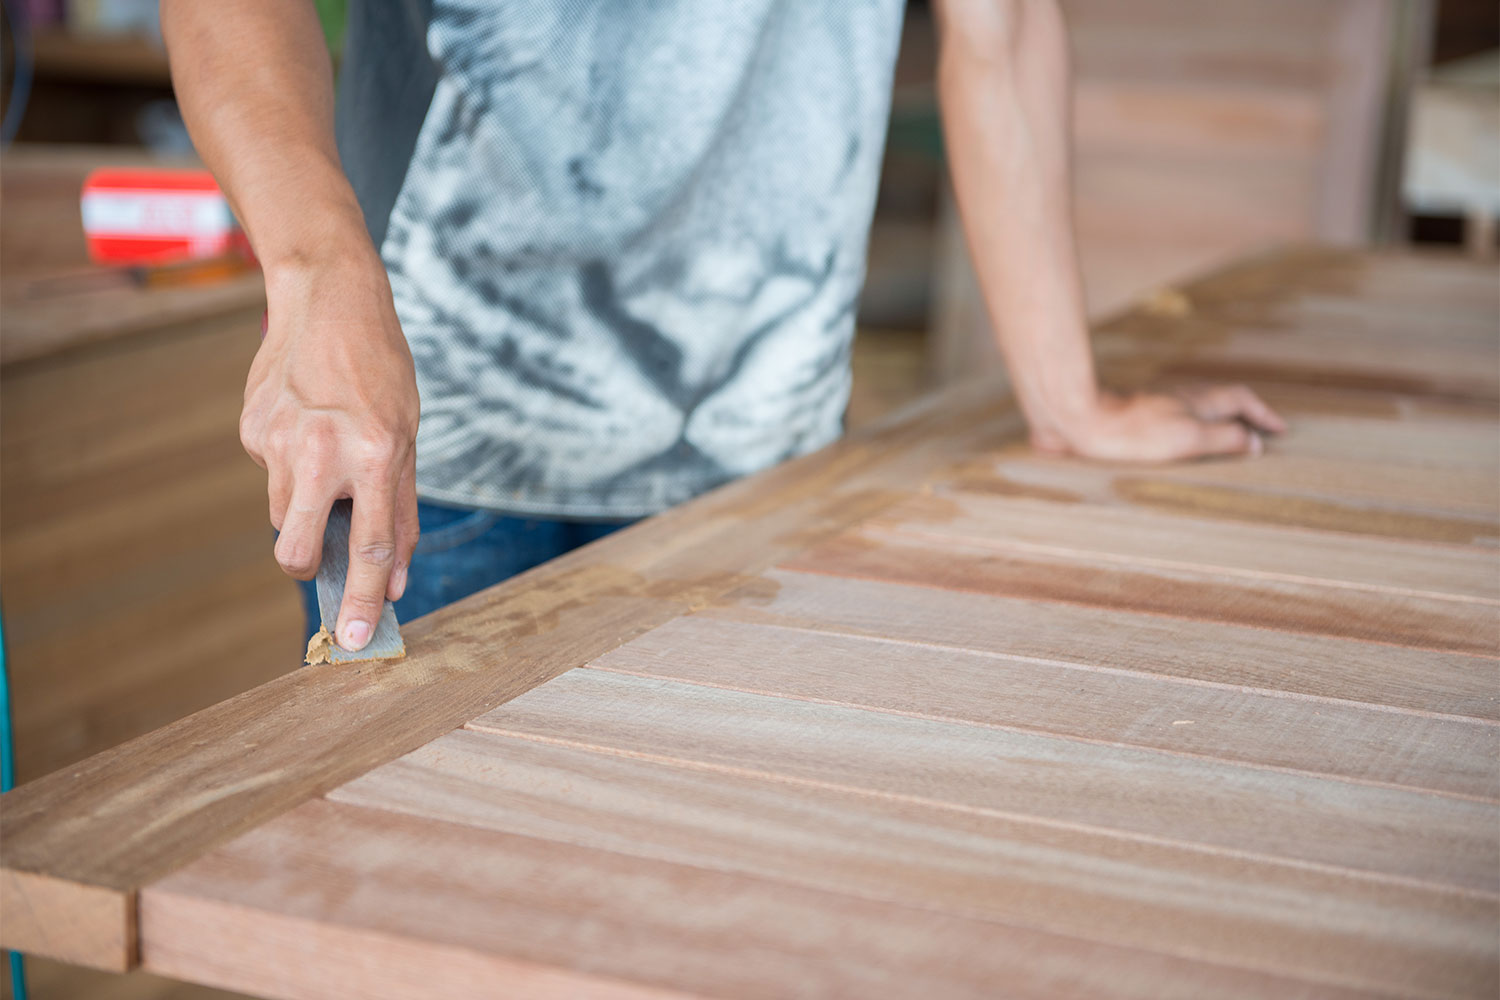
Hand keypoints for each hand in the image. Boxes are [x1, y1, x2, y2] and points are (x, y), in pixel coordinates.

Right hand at [240, 249, 420, 650]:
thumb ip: (400, 511)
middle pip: (297, 551)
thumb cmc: (380, 371)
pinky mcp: (250, 428)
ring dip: (303, 509)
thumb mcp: (410, 436)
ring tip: (324, 459)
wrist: (330, 298)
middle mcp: (323, 451)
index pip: (371, 549)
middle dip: (307, 571)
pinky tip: (305, 423)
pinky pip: (269, 473)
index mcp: (375, 454)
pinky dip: (288, 465)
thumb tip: (395, 582)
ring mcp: (278, 440)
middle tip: (320, 561)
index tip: (355, 640)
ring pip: (281, 515)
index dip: (363, 601)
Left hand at [1030, 385, 1286, 462]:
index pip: (1241, 400)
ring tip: (1226, 439)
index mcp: (1197, 401)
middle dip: (1244, 415)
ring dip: (1217, 420)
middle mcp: (1179, 398)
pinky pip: (1174, 419)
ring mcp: (1156, 405)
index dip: (1263, 414)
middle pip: (1221, 401)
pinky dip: (1190, 428)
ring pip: (1197, 409)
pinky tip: (1179, 443)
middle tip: (1260, 432)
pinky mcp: (1134, 418)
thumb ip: (1223, 438)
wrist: (1079, 420)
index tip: (1280, 430)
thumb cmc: (1132, 433)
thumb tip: (1255, 443)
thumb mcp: (1187, 438)